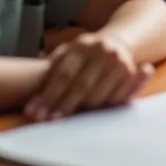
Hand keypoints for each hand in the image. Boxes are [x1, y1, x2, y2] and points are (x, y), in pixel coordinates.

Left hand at [24, 33, 152, 121]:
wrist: (117, 43)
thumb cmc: (85, 55)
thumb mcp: (68, 53)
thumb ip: (52, 68)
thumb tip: (35, 90)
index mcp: (82, 44)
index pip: (64, 74)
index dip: (50, 95)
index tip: (37, 112)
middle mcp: (102, 50)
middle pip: (80, 86)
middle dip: (63, 106)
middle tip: (48, 121)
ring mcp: (118, 61)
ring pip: (97, 96)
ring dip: (82, 110)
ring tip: (69, 118)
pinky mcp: (130, 74)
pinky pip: (115, 99)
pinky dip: (103, 108)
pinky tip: (95, 112)